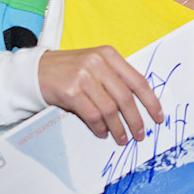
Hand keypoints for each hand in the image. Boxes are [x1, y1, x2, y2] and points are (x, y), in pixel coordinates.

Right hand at [38, 46, 163, 144]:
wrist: (35, 71)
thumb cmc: (68, 71)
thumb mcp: (94, 65)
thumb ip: (115, 79)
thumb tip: (138, 106)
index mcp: (109, 55)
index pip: (137, 80)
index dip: (150, 101)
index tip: (158, 116)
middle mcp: (98, 62)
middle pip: (126, 97)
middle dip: (136, 120)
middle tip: (140, 135)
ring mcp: (84, 75)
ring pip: (110, 109)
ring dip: (118, 128)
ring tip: (121, 138)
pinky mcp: (71, 90)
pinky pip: (92, 115)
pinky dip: (100, 127)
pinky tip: (102, 133)